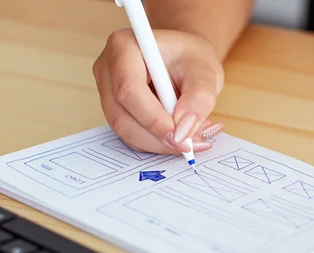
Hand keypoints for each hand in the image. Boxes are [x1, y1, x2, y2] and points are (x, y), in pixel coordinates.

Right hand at [92, 28, 224, 153]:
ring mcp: (108, 92)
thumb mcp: (205, 71)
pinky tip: (181, 136)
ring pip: (126, 132)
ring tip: (193, 139)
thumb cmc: (192, 57)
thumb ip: (198, 99)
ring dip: (161, 144)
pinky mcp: (116, 111)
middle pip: (122, 116)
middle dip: (158, 138)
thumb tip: (183, 130)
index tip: (181, 139)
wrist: (186, 58)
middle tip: (193, 145)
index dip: (154, 120)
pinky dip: (158, 143)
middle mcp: (108, 69)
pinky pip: (132, 136)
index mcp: (124, 47)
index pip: (129, 90)